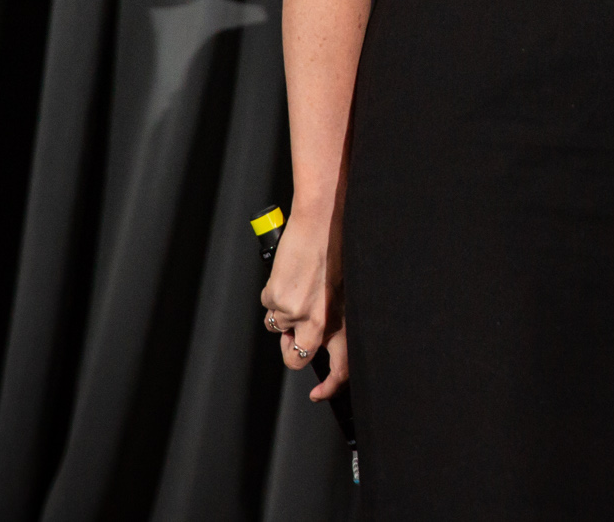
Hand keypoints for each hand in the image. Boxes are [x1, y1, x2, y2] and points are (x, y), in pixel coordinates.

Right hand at [260, 204, 347, 398]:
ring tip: (297, 285)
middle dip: (291, 349)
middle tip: (295, 329)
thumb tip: (320, 336)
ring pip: (277, 328)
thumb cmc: (337, 249)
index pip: (339, 367)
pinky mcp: (275, 297)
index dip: (329, 386)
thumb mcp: (344, 287)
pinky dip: (274, 295)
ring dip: (283, 314)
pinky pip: (268, 305)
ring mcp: (293, 311)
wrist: (321, 221)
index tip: (318, 393)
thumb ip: (334, 316)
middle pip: (295, 357)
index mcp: (340, 319)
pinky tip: (287, 274)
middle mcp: (317, 321)